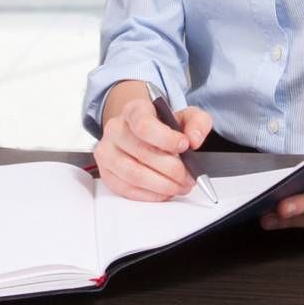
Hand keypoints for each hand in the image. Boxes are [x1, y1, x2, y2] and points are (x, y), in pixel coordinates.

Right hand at [95, 99, 214, 201]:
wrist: (141, 131)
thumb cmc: (162, 125)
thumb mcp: (185, 116)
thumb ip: (197, 122)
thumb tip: (194, 139)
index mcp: (134, 110)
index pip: (144, 125)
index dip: (166, 139)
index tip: (185, 146)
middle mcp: (116, 128)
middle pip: (143, 153)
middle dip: (172, 170)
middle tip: (189, 176)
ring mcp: (107, 151)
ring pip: (134, 175)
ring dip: (162, 185)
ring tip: (179, 186)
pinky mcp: (106, 172)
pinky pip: (128, 189)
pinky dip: (150, 194)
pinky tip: (164, 191)